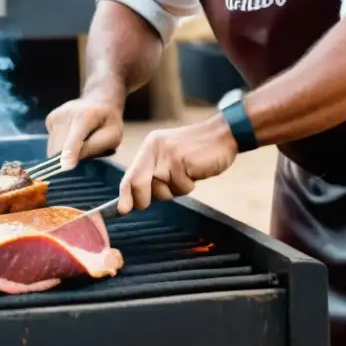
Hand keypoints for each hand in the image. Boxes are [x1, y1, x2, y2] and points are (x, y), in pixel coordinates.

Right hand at [45, 93, 124, 170]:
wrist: (98, 102)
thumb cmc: (108, 123)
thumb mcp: (112, 136)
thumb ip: (95, 148)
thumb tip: (71, 162)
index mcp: (85, 117)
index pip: (74, 138)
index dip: (70, 153)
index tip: (66, 166)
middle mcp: (66, 114)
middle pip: (60, 148)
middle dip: (69, 159)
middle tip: (85, 154)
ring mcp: (55, 116)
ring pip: (53, 149)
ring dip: (64, 154)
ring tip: (79, 143)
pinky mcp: (49, 120)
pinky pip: (51, 144)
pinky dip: (61, 147)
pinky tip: (72, 137)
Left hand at [117, 115, 237, 214]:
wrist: (223, 134)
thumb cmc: (198, 152)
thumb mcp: (171, 158)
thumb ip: (155, 174)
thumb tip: (138, 200)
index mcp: (150, 147)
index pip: (130, 175)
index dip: (125, 195)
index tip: (122, 210)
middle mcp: (154, 148)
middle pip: (139, 185)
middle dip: (149, 198)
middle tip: (170, 187)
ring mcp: (166, 154)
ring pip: (162, 190)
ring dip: (177, 188)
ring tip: (188, 172)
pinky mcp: (180, 160)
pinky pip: (181, 187)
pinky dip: (190, 185)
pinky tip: (196, 170)